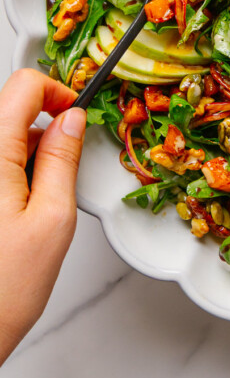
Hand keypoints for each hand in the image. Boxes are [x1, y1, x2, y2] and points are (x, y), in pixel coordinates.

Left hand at [0, 69, 85, 363]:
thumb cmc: (1, 291)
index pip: (23, 87)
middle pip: (9, 109)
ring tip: (39, 201)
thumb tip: (71, 121)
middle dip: (43, 127)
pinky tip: (17, 210)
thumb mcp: (53, 219)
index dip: (56, 91)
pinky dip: (11, 173)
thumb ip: (63, 160)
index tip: (75, 114)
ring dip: (26, 153)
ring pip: (1, 138)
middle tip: (64, 164)